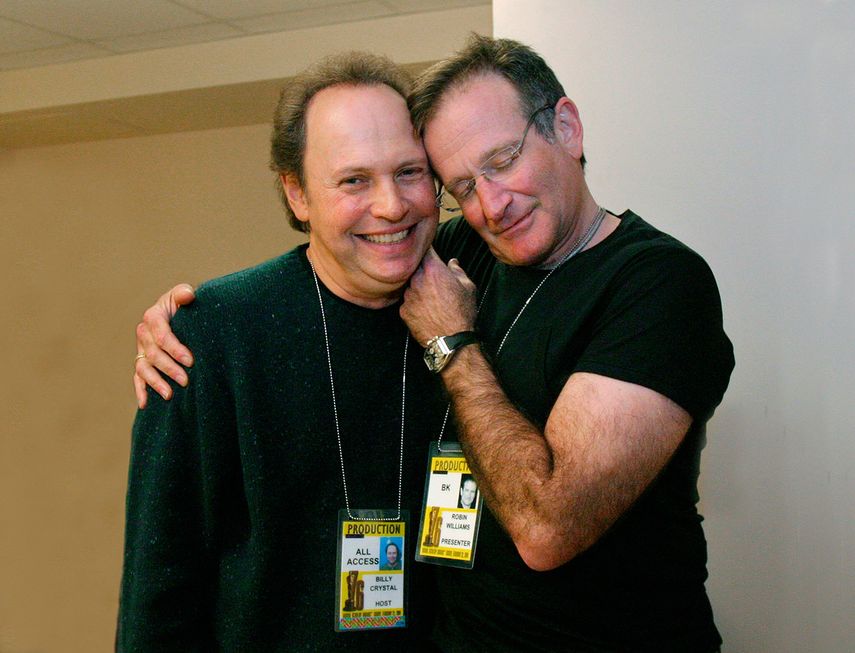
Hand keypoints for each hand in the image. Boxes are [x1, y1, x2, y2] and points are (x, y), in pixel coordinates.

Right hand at [133, 283, 195, 407]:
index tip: (190, 360)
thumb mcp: (184, 295)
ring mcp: (141, 349)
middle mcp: (143, 333)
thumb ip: (184, 294)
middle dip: (169, 368)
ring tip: (169, 395)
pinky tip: (144, 404)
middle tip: (186, 380)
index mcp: (153, 316)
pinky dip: (140, 390)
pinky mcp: (142, 361)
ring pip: (143, 368)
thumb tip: (188, 295)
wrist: (178, 313)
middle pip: (153, 354)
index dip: (175, 349)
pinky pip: (138, 377)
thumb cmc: (184, 304)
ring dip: (155, 382)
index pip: (162, 335)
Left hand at [401, 248, 476, 345]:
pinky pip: (407, 301)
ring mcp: (407, 295)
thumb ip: (458, 270)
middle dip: (421, 268)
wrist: (451, 340)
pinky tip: (425, 309)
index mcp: (433, 268)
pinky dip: (414, 302)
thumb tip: (452, 262)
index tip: (427, 248)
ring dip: (416, 286)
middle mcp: (416, 278)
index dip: (426, 247)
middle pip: (414, 266)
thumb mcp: (468, 287)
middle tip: (432, 276)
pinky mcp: (403, 310)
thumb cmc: (463, 311)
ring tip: (430, 297)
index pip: (424, 249)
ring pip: (409, 284)